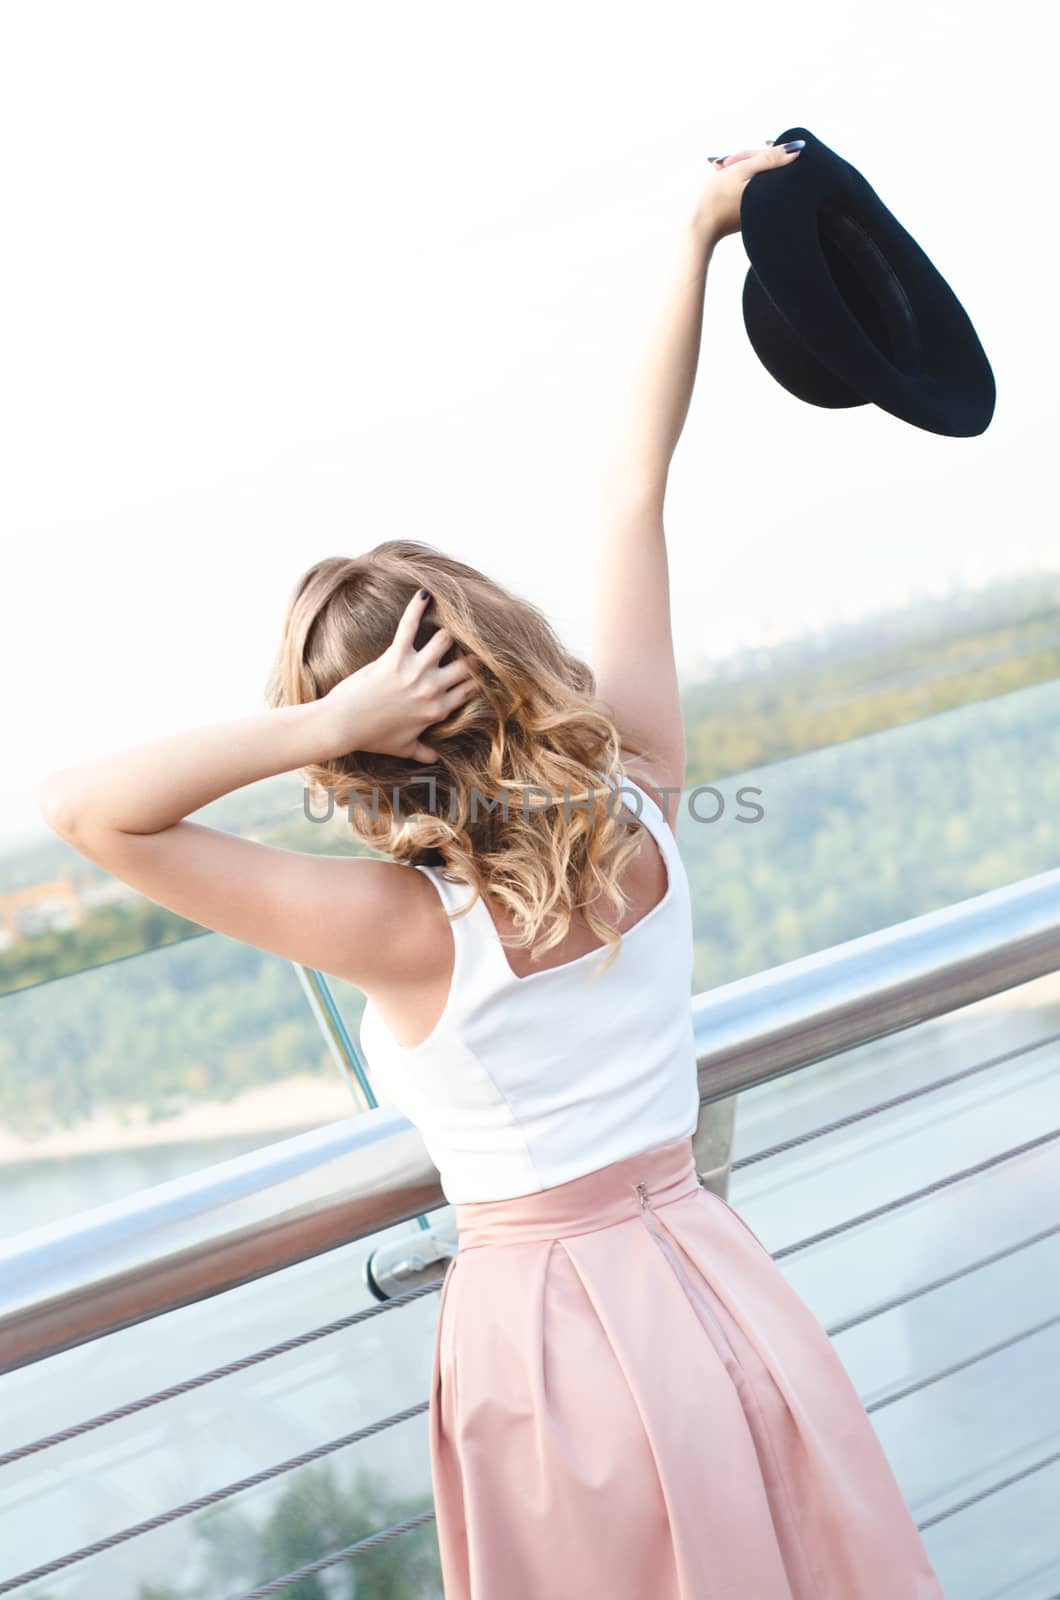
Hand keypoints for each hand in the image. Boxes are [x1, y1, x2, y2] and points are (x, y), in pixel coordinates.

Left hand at [321, 589, 479, 762]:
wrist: (342, 725)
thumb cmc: (372, 737)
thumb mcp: (402, 747)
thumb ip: (423, 752)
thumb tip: (435, 760)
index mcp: (436, 711)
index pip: (469, 691)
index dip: (475, 680)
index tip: (478, 670)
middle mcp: (432, 689)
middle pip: (466, 665)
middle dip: (471, 655)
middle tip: (471, 643)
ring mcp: (415, 671)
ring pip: (445, 641)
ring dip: (445, 632)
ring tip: (447, 622)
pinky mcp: (395, 656)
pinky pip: (409, 626)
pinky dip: (416, 607)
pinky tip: (423, 593)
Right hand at [692, 141, 803, 242]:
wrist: (700, 228)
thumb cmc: (718, 198)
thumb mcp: (743, 170)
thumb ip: (770, 158)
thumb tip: (799, 147)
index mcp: (774, 189)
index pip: (776, 158)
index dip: (756, 152)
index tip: (734, 159)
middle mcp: (772, 199)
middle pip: (765, 167)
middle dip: (743, 160)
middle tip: (720, 165)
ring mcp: (763, 206)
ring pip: (755, 176)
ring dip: (736, 168)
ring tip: (717, 169)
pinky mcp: (754, 211)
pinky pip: (749, 188)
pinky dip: (736, 181)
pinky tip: (721, 178)